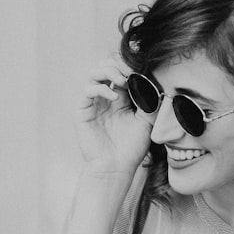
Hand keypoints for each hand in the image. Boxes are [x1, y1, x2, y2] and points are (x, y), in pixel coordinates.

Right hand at [74, 57, 154, 175]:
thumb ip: (148, 101)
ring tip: (123, 80)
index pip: (121, 72)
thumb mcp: (146, 121)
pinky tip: (115, 97)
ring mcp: (92, 103)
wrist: (116, 168)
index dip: (130, 68)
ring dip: (109, 71)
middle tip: (131, 73)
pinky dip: (102, 89)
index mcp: (119, 99)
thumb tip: (151, 81)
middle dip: (118, 65)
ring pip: (94, 73)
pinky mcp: (82, 111)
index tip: (142, 72)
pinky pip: (88, 90)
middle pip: (105, 67)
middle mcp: (104, 98)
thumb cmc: (131, 148)